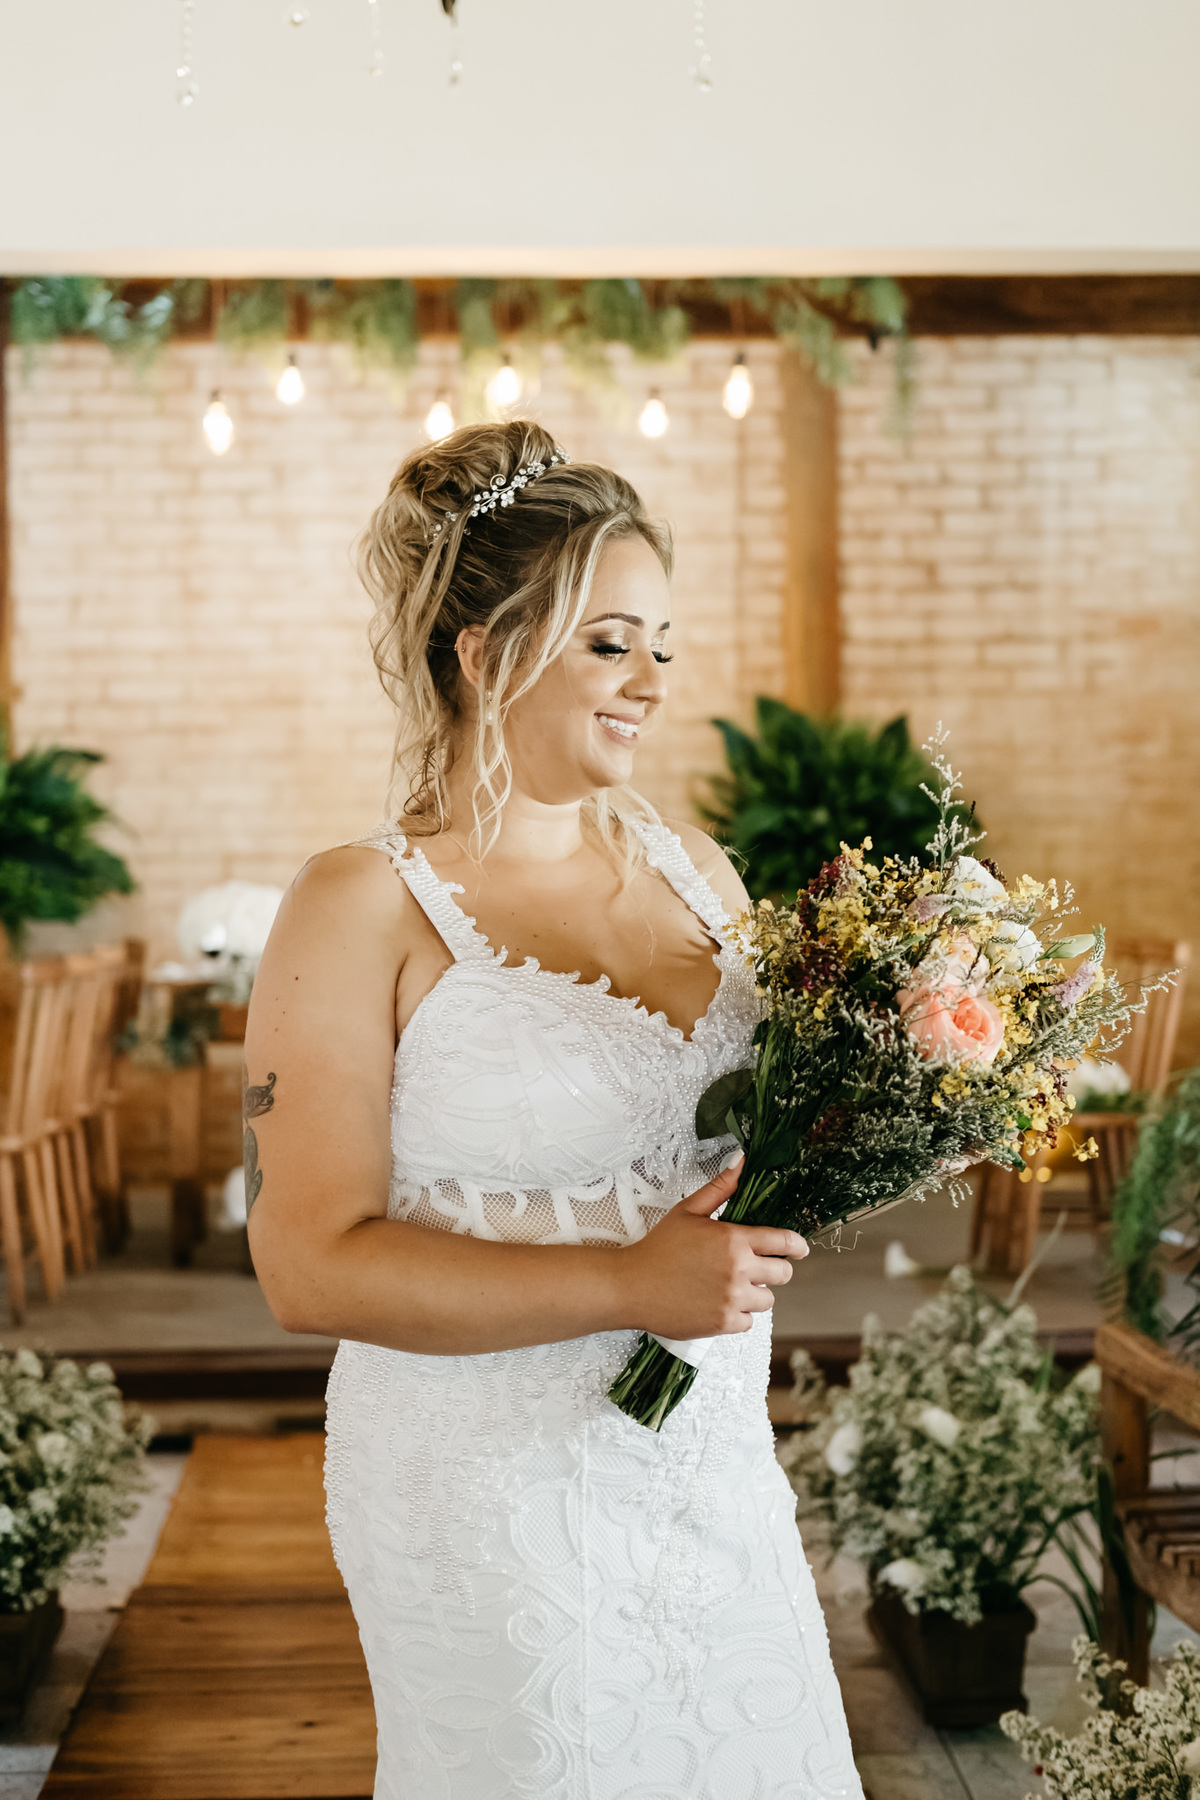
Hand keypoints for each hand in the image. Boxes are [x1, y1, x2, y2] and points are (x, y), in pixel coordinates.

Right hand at [622, 1155, 808, 1339]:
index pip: (784, 1242)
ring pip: (767, 1300)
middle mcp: (738, 1271)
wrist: (631, 1286)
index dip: (797, 1245)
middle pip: (783, 1274)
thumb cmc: (658, 1248)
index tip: (799, 1249)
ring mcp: (732, 1299)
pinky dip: (738, 1314)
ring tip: (732, 1286)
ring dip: (755, 1293)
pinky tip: (720, 1303)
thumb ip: (720, 1188)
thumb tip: (741, 1162)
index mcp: (733, 1240)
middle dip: (775, 1269)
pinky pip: (749, 1322)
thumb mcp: (688, 1211)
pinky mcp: (723, 1323)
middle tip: (759, 1267)